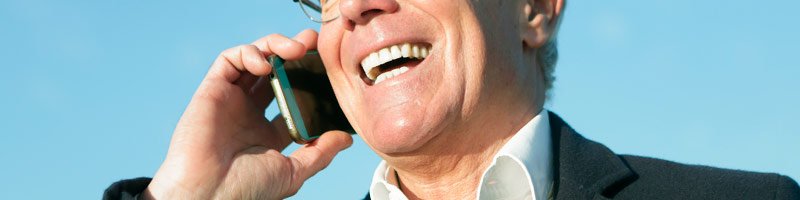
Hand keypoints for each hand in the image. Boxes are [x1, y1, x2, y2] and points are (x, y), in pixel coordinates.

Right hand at [144, 29, 352, 198]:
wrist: (210, 194)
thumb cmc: (246, 190)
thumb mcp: (292, 172)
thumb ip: (319, 153)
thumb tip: (345, 138)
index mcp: (267, 132)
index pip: (291, 95)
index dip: (308, 78)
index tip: (326, 67)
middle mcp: (248, 112)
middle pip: (274, 71)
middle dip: (294, 52)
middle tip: (313, 43)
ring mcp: (230, 100)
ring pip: (253, 59)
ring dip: (275, 46)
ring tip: (296, 48)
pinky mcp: (212, 90)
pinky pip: (228, 60)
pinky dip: (249, 53)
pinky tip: (267, 63)